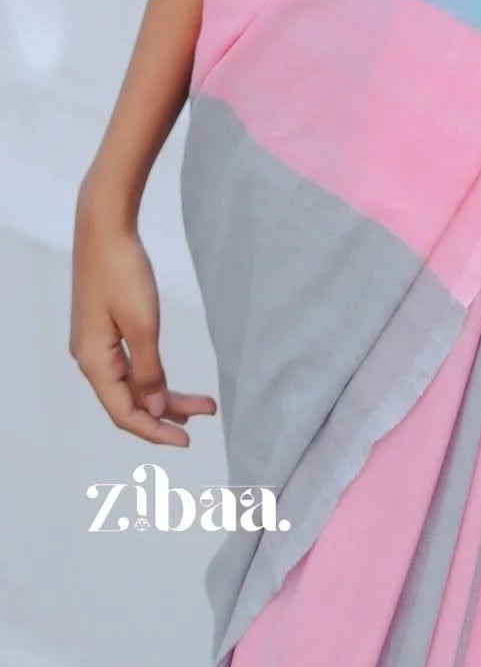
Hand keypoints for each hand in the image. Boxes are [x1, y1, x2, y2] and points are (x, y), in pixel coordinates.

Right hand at [70, 188, 216, 446]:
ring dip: (163, 394)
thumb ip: (149, 371)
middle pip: (128, 401)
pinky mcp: (105, 327)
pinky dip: (152, 374)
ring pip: (131, 383)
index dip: (154, 431)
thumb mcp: (143, 323)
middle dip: (165, 413)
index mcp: (94, 362)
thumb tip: (154, 412)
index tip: (187, 440)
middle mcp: (91, 358)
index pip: (124, 413)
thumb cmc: (122, 270)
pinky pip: (129, 364)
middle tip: (203, 418)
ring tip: (199, 404)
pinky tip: (169, 380)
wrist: (104, 226)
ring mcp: (96, 343)